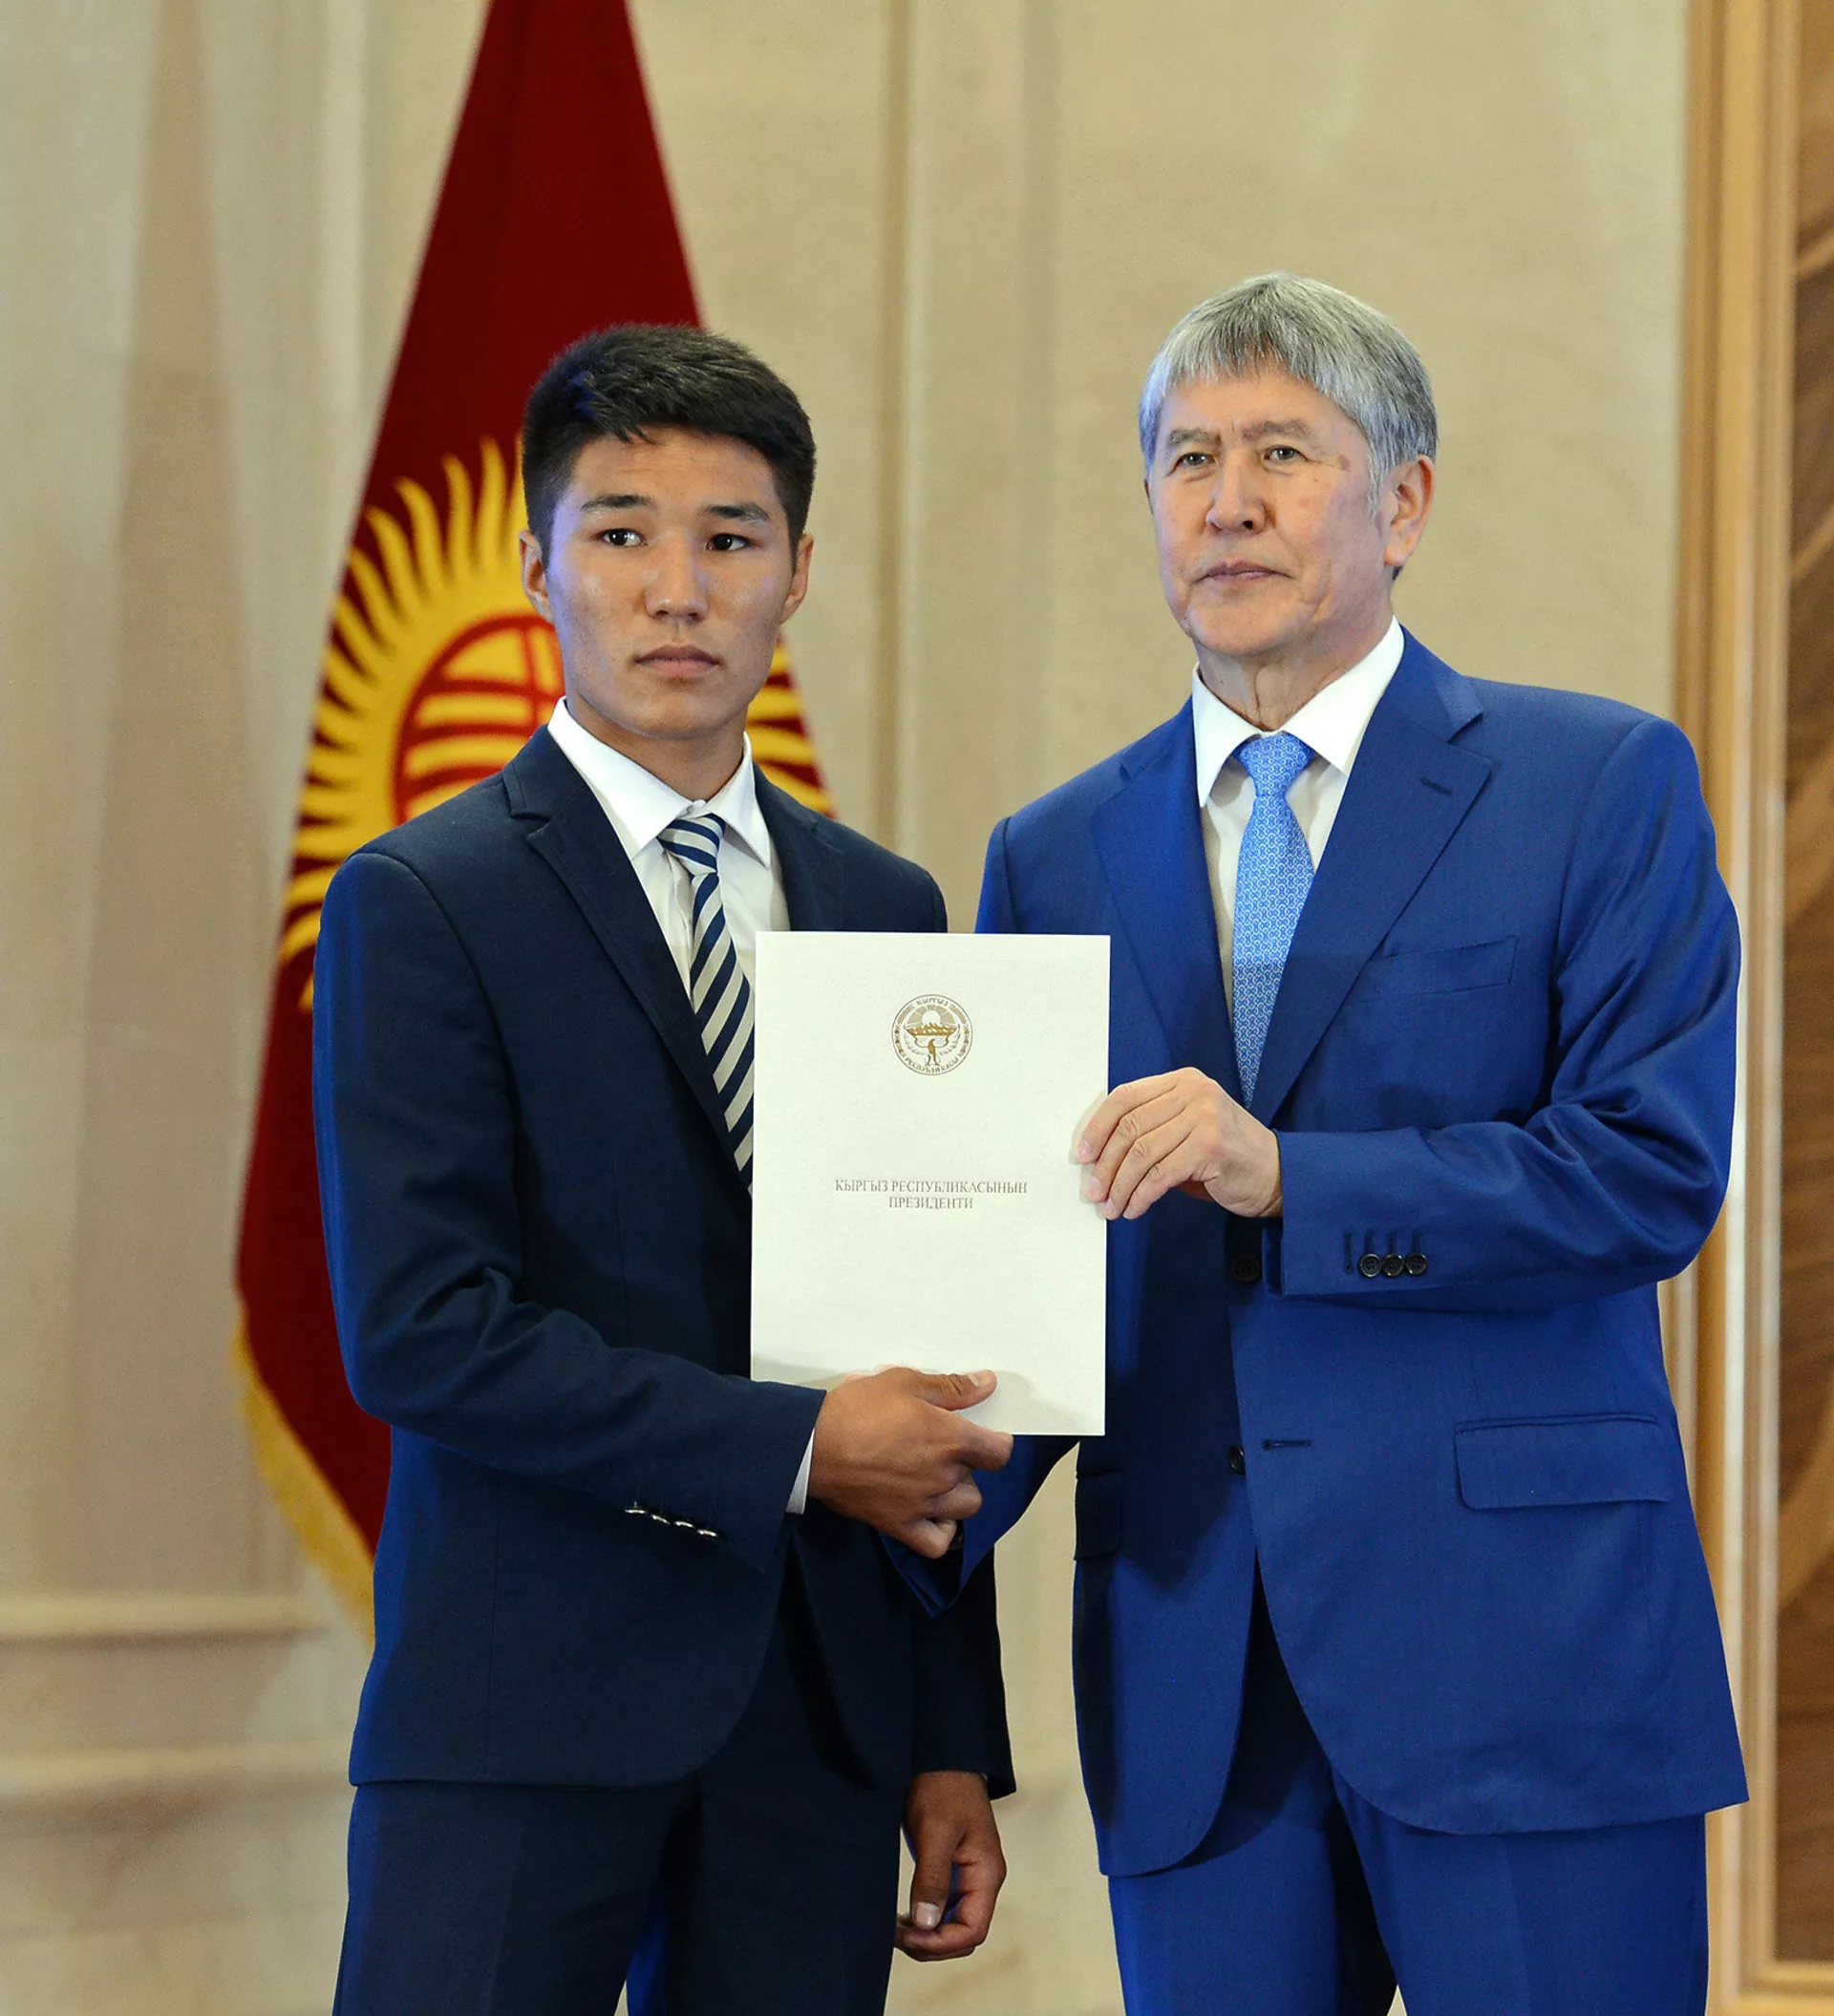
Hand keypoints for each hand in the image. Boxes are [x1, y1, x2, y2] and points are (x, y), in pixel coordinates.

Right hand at [809, 1369, 1012, 1557]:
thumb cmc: (858, 1410)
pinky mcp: (900, 1525)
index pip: (999, 1452)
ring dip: (958, 1492)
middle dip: (967, 1461)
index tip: (985, 1434)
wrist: (812, 1446)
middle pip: (978, 1477)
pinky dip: (942, 1530)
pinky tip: (933, 1512)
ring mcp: (923, 1506)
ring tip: (938, 1476)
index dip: (996, 1442)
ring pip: (965, 1508)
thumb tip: (986, 1384)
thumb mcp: (904, 1382)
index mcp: (951, 1441)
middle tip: (941, 1446)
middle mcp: (944, 1477)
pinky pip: (937, 1543)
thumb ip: (951, 1387)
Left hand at [896, 1770, 1005, 1960]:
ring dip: (927, 1934)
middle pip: (964, 1934)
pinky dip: (925, 1919)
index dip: (941, 1942)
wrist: (940, 1755)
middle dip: (932, 1943)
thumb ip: (933, 1878)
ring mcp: (967, 1875)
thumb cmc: (942, 1787)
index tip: (908, 1936)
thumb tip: (927, 1924)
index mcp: (986, 1873)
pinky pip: (944, 1907)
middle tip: (896, 1936)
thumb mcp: (935, 1831)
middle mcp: (981, 1880)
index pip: (973, 1930)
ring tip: (895, 1930)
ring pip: (953, 1924)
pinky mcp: (952, 1868)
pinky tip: (904, 1917)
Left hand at [1077, 1067, 1281, 1220]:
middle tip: (1093, 1192)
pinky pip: (1160, 1175)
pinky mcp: (1211, 1147)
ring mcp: (1204, 1117)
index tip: (1082, 1155)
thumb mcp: (1186, 1129)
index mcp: (1182, 1081)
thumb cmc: (1225, 1157)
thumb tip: (1098, 1157)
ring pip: (1141, 1154)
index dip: (1097, 1127)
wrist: (1277, 1174)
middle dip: (1105, 1165)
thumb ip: (1151, 1129)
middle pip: (1130, 1127)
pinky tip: (1133, 1209)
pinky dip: (1140, 1196)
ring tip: (1111, 1207)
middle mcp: (1194, 1092)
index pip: (1125, 1097)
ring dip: (1120, 1186)